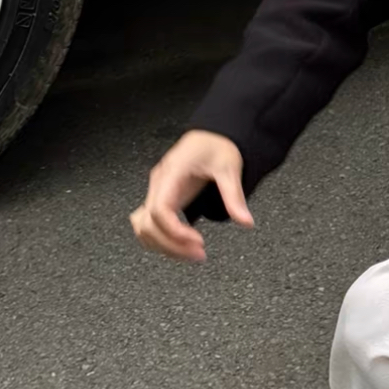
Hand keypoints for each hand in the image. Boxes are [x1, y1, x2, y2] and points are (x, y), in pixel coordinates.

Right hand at [129, 131, 252, 262]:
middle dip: (170, 245)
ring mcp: (157, 191)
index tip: (197, 242)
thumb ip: (234, 197)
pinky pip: (149, 223)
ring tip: (191, 253)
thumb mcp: (229, 168)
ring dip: (163, 246)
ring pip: (143, 227)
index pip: (159, 210)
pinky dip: (160, 238)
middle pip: (147, 224)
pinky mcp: (162, 197)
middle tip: (198, 254)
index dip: (174, 232)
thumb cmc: (216, 146)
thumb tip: (245, 222)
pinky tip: (181, 245)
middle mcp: (159, 183)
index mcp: (171, 173)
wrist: (211, 134)